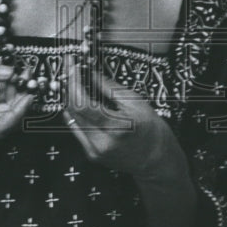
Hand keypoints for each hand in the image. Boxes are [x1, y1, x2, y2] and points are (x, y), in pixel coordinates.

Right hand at [0, 57, 34, 140]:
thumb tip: (10, 72)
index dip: (18, 113)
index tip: (29, 94)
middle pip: (4, 122)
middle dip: (19, 102)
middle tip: (29, 79)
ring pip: (1, 115)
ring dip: (14, 97)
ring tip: (22, 75)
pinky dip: (4, 95)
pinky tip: (10, 79)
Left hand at [62, 57, 185, 182]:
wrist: (156, 158)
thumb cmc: (150, 129)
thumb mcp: (135, 102)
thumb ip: (109, 88)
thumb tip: (90, 74)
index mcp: (116, 128)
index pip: (83, 104)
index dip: (74, 83)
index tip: (73, 68)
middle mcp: (102, 143)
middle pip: (73, 111)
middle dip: (70, 88)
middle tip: (72, 72)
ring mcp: (95, 151)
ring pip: (71, 120)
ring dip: (71, 100)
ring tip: (76, 84)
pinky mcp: (91, 154)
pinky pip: (76, 129)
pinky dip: (76, 113)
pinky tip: (80, 102)